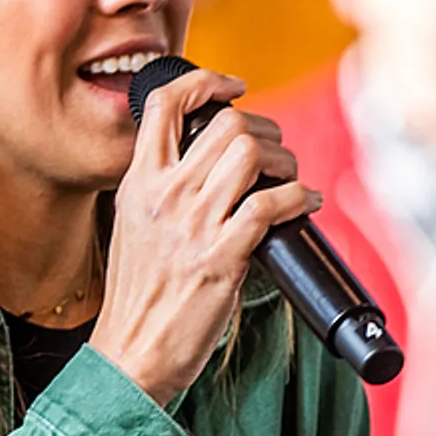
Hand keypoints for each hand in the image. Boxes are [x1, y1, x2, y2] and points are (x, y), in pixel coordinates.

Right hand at [93, 71, 314, 406]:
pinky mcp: (221, 258)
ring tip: (291, 179)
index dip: (207, 81)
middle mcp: (163, 196)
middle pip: (227, 124)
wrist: (130, 354)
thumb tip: (209, 160)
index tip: (234, 86)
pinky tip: (305, 205)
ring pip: (251, 155)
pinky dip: (299, 198)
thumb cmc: (140, 296)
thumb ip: (163, 189)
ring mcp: (192, 226)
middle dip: (265, 130)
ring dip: (287, 160)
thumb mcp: (135, 226)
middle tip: (275, 153)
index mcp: (139, 183)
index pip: (166, 103)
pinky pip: (270, 206)